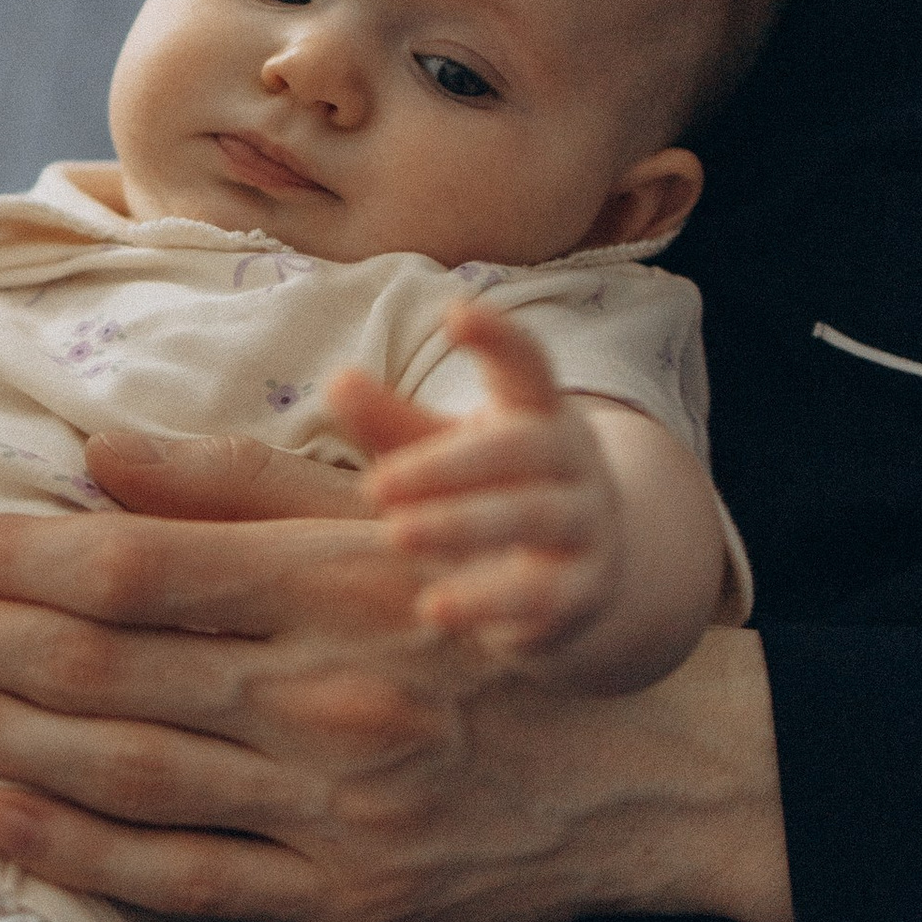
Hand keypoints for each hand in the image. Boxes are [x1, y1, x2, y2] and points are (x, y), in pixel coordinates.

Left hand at [0, 392, 792, 921]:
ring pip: (122, 767)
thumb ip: (243, 485)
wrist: (645, 764)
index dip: (27, 554)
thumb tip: (99, 454)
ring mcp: (330, 803)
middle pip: (104, 663)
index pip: (147, 566)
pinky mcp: (338, 895)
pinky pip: (182, 874)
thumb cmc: (489, 618)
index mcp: (337, 583)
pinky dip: (76, 848)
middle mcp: (326, 692)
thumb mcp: (391, 521)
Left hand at [341, 297, 623, 668]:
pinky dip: (488, 602)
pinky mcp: (581, 591)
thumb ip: (392, 422)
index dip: (499, 337)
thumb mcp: (443, 452)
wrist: (583, 579)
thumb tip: (336, 380)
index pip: (529, 364)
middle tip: (375, 485)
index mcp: (538, 412)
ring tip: (396, 534)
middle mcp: (573, 463)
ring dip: (463, 524)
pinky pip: (541, 596)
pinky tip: (435, 609)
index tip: (455, 312)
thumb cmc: (493, 495)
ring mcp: (585, 526)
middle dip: (448, 464)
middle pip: (524, 447)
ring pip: (533, 517)